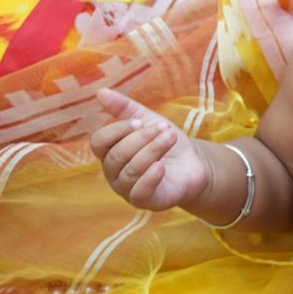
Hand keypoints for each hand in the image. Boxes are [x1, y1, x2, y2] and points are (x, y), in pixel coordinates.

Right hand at [90, 88, 208, 210]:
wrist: (193, 163)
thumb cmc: (165, 142)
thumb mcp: (147, 120)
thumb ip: (124, 108)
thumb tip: (100, 92)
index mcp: (110, 152)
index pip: (99, 142)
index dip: (117, 130)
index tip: (140, 121)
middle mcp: (113, 173)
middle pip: (116, 156)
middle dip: (141, 139)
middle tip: (164, 127)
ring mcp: (127, 189)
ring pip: (130, 171)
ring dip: (152, 151)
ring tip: (170, 138)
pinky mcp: (145, 201)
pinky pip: (139, 192)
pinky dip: (149, 178)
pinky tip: (161, 166)